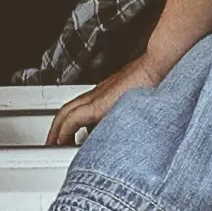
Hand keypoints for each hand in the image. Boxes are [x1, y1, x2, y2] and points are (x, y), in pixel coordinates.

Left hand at [46, 31, 182, 148]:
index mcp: (108, 92)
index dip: (72, 122)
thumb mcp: (142, 100)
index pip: (82, 108)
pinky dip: (64, 130)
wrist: (159, 65)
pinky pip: (73, 119)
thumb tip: (136, 129)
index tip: (70, 137)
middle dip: (57, 128)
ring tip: (53, 145)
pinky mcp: (98, 104)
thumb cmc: (158, 80)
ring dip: (56, 130)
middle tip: (52, 143)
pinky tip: (61, 141)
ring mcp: (97, 96)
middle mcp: (98, 93)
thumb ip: (133, 111)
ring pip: (66, 113)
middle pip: (68, 110)